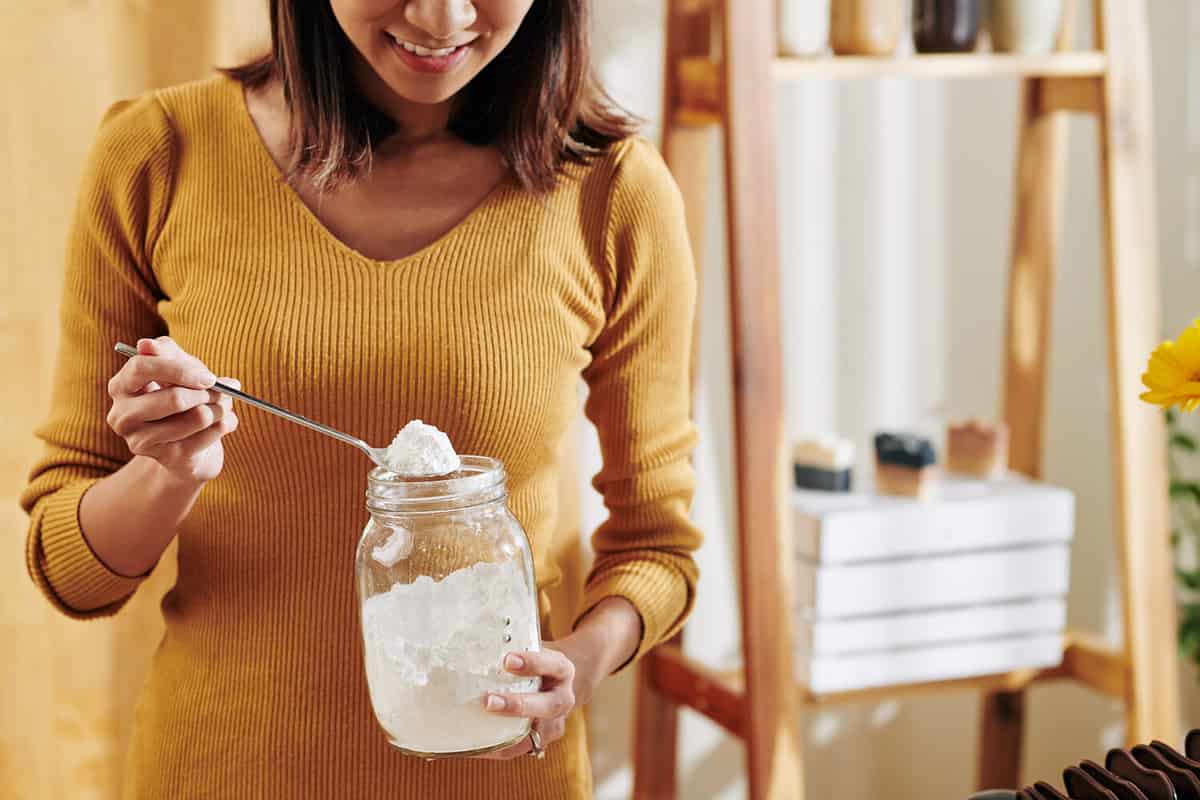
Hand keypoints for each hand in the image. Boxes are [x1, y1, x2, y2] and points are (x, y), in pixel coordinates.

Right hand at [106, 336, 237, 484]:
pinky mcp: (166, 459)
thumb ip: (167, 353)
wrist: (188, 447)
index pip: (141, 368)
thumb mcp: (176, 370)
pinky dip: (226, 425)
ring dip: (221, 408)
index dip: (179, 369)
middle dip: (208, 393)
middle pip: (174, 399)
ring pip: (198, 417)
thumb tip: (147, 344)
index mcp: (120, 386)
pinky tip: (225, 422)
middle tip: (226, 391)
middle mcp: (122, 416)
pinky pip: (210, 436)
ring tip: (224, 406)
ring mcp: (140, 441)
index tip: (208, 376)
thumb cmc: (181, 398)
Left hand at [476, 597, 641, 759]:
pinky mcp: (541, 740)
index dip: (532, 662)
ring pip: (536, 733)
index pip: (552, 665)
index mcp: (562, 669)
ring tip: (478, 731)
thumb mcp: (532, 646)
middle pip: (548, 705)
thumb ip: (512, 643)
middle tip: (489, 701)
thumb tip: (469, 633)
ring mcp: (555, 723)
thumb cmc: (536, 661)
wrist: (559, 681)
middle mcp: (563, 698)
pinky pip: (521, 749)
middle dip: (518, 705)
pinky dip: (499, 749)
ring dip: (507, 733)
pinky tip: (475, 746)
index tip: (507, 659)